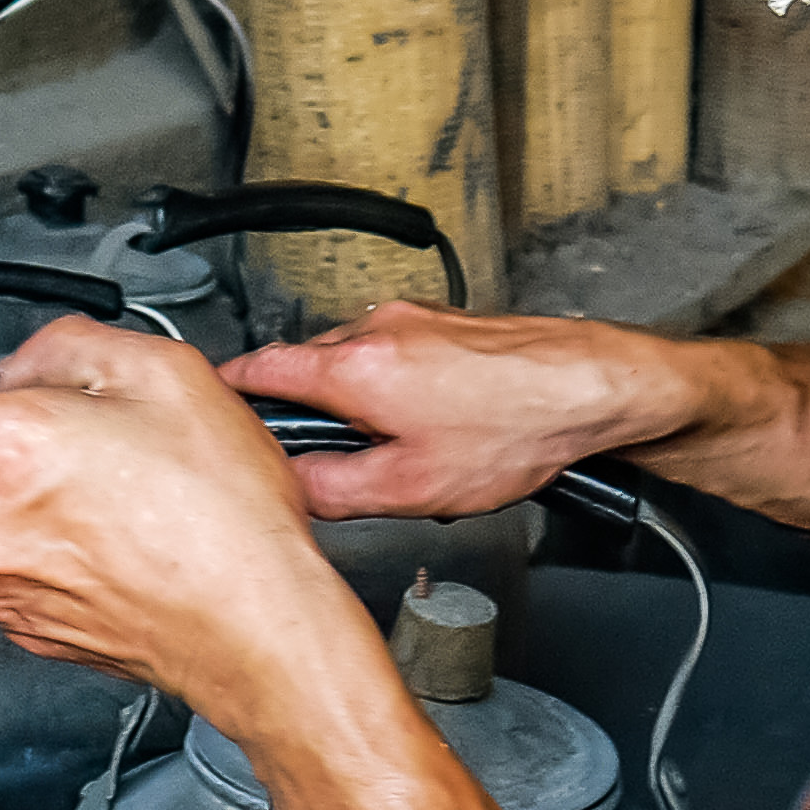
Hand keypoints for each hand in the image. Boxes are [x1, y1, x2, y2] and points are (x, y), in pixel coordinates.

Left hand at [0, 321, 363, 717]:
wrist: (258, 623)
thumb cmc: (221, 516)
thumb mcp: (164, 372)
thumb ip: (68, 346)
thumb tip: (30, 365)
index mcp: (3, 454)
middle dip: (8, 452)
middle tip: (86, 444)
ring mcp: (7, 590)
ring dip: (39, 504)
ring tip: (123, 495)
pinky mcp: (34, 631)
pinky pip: (24, 573)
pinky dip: (63, 554)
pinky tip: (126, 539)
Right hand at [219, 306, 687, 521]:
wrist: (598, 389)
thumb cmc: (522, 427)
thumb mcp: (411, 486)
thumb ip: (333, 490)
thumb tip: (288, 490)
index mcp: (353, 366)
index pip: (255, 369)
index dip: (226, 395)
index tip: (211, 411)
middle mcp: (377, 328)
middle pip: (304, 368)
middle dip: (308, 414)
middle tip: (330, 462)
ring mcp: (414, 319)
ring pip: (352, 363)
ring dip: (358, 403)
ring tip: (404, 447)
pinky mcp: (446, 322)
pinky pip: (394, 355)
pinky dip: (397, 388)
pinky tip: (439, 424)